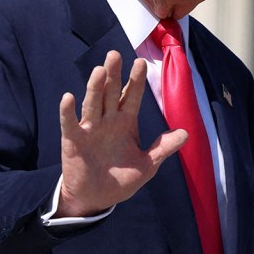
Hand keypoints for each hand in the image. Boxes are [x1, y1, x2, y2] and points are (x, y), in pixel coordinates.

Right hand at [57, 50, 187, 216]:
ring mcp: (89, 129)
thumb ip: (163, 148)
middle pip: (110, 93)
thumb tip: (186, 133)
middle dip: (113, 74)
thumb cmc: (121, 179)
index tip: (141, 62)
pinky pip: (69, 123)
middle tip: (115, 54)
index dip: (136, 80)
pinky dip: (68, 111)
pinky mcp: (73, 140)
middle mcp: (107, 121)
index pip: (131, 96)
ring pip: (92, 103)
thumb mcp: (147, 165)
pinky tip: (68, 97)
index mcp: (125, 122)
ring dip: (94, 87)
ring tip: (99, 70)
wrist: (96, 199)